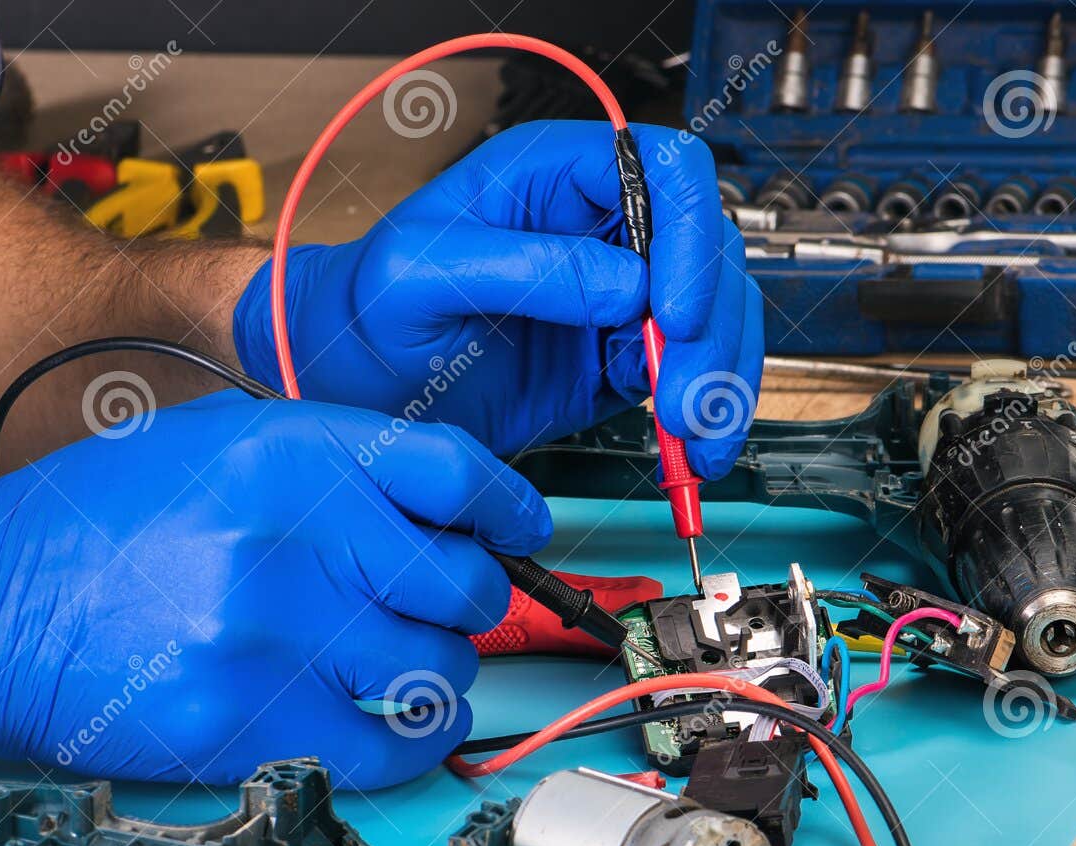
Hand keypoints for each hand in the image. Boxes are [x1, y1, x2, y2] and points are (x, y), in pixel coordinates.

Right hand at [0, 391, 549, 787]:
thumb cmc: (100, 525)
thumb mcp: (219, 444)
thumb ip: (335, 465)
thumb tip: (443, 509)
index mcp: (290, 453)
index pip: (457, 470)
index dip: (511, 506)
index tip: (525, 530)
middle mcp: (294, 539)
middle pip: (467, 582)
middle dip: (467, 597)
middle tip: (434, 604)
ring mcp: (278, 640)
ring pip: (442, 668)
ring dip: (435, 669)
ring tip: (390, 660)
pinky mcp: (256, 727)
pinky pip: (397, 746)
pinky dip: (410, 739)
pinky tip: (382, 717)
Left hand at [230, 120, 763, 479]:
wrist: (357, 388)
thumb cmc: (369, 311)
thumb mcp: (420, 276)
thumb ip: (522, 267)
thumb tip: (623, 281)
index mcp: (551, 177)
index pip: (663, 169)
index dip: (688, 234)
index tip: (675, 309)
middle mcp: (598, 228)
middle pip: (707, 250)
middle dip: (710, 328)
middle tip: (684, 396)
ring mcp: (616, 296)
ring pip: (713, 316)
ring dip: (719, 379)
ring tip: (695, 439)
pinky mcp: (619, 359)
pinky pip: (689, 372)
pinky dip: (703, 412)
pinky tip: (690, 446)